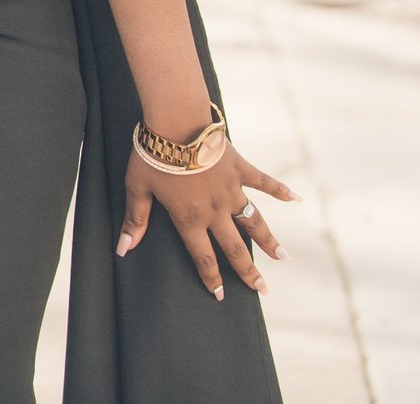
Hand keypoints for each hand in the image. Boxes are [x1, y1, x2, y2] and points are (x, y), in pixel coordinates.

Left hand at [117, 144, 296, 300]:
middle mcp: (215, 210)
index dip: (210, 277)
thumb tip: (123, 250)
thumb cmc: (152, 156)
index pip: (202, 256)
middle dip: (248, 271)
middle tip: (262, 290)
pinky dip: (281, 190)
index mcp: (190, 218)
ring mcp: (232, 190)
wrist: (176, 123)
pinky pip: (264, 182)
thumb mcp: (137, 188)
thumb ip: (135, 220)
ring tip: (282, 258)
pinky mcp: (240, 169)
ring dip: (268, 240)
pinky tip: (297, 199)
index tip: (220, 296)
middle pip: (235, 247)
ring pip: (254, 221)